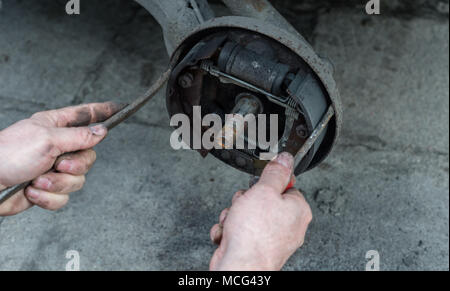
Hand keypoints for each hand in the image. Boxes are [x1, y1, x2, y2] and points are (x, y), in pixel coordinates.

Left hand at [0, 102, 122, 215]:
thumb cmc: (8, 155)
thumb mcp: (48, 140)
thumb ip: (79, 136)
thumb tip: (102, 131)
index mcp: (56, 126)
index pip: (86, 115)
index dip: (104, 111)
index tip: (119, 107)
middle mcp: (58, 146)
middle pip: (88, 156)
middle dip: (75, 166)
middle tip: (59, 164)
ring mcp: (53, 169)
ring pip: (78, 180)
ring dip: (57, 183)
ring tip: (38, 179)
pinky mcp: (48, 189)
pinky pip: (63, 197)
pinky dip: (48, 197)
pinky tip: (33, 191)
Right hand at [209, 152, 312, 270]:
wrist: (239, 266)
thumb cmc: (254, 234)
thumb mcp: (264, 191)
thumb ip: (275, 173)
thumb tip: (285, 159)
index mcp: (298, 210)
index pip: (285, 185)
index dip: (267, 184)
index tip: (258, 187)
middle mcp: (289, 226)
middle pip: (263, 199)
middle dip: (245, 201)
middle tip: (244, 206)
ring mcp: (272, 239)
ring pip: (248, 215)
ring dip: (234, 216)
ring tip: (235, 223)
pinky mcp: (255, 248)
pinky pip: (240, 231)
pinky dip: (230, 231)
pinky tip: (230, 236)